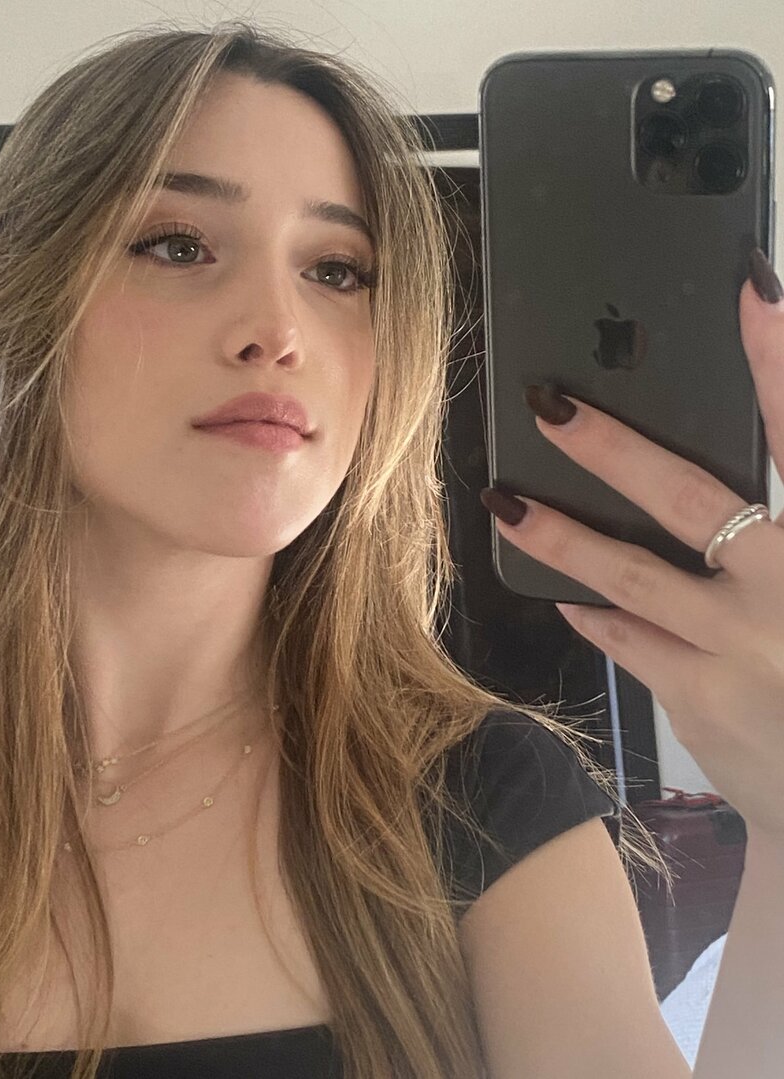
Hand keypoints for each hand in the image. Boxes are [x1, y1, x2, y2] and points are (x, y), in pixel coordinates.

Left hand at [480, 248, 783, 846]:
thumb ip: (780, 528)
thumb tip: (730, 485)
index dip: (781, 359)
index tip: (748, 288)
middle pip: (689, 496)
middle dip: (612, 446)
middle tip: (548, 403)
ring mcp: (739, 645)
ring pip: (629, 572)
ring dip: (561, 533)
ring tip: (505, 499)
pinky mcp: (697, 696)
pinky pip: (625, 636)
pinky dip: (595, 611)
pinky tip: (568, 597)